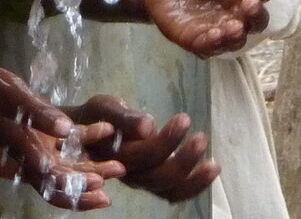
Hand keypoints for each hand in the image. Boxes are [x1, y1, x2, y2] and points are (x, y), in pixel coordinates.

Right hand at [66, 97, 218, 202]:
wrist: (86, 131)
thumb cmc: (97, 115)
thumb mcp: (106, 107)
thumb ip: (125, 118)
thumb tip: (148, 126)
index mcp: (114, 156)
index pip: (144, 155)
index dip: (167, 141)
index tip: (185, 118)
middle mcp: (127, 174)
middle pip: (158, 177)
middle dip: (184, 159)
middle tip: (202, 137)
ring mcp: (140, 181)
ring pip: (168, 190)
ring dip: (194, 180)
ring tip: (214, 164)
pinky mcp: (150, 181)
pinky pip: (173, 193)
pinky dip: (193, 186)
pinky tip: (210, 170)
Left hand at [146, 0, 272, 56]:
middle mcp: (238, 13)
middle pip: (258, 20)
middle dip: (257, 14)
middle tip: (251, 4)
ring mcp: (221, 30)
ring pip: (238, 39)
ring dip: (238, 34)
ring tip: (235, 27)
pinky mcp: (200, 42)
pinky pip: (211, 48)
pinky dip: (215, 44)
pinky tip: (214, 34)